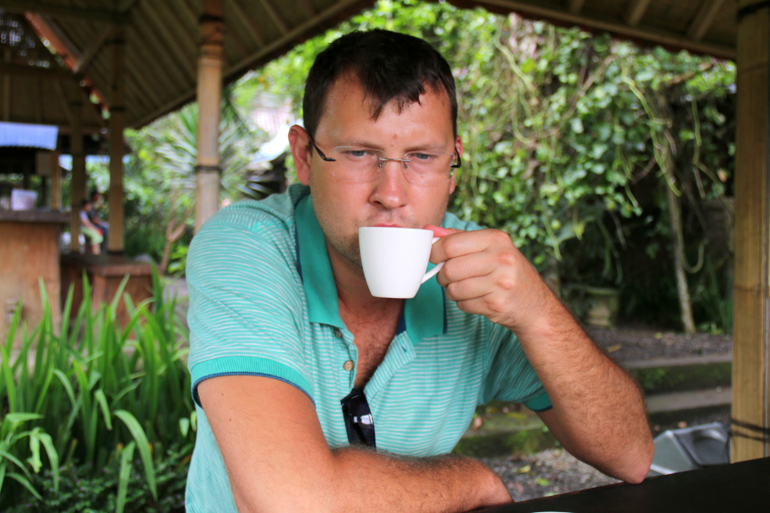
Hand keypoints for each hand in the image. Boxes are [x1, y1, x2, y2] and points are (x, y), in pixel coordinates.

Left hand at [426, 225, 553, 333]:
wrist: (535, 305)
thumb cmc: (507, 273)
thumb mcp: (489, 248)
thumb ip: (458, 238)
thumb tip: (429, 230)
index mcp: (496, 239)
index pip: (450, 244)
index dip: (435, 253)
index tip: (435, 258)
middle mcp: (501, 258)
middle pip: (449, 268)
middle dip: (443, 276)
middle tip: (450, 277)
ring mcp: (500, 282)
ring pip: (453, 289)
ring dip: (453, 292)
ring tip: (466, 289)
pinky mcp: (496, 304)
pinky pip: (463, 304)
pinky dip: (464, 304)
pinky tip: (478, 299)